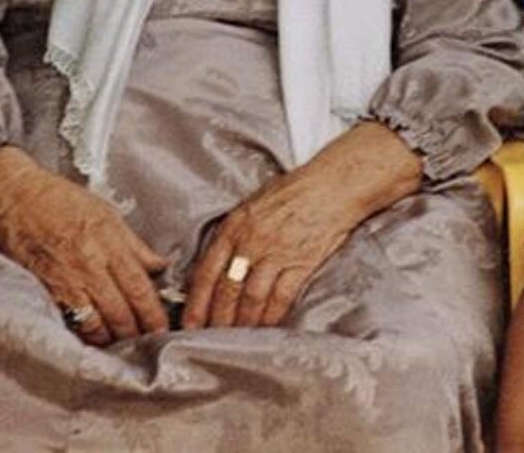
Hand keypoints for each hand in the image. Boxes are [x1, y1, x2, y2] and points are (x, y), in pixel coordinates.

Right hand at [0, 146, 167, 346]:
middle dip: (137, 333)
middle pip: (120, 312)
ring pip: (96, 325)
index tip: (164, 329)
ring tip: (123, 347)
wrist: (13, 200)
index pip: (139, 288)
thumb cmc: (61, 201)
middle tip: (149, 345)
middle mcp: (90, 267)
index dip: (153, 314)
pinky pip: (69, 324)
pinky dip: (84, 336)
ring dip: (112, 340)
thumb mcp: (107, 213)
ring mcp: (66, 283)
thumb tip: (159, 267)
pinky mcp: (44, 294)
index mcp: (110, 243)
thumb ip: (134, 245)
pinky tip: (93, 341)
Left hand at [182, 166, 358, 329]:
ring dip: (242, 323)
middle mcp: (252, 241)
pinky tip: (266, 328)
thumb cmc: (295, 191)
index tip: (189, 324)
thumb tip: (217, 263)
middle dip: (216, 320)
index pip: (206, 271)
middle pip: (226, 291)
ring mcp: (277, 253)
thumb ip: (235, 232)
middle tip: (209, 339)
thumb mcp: (254, 203)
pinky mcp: (301, 263)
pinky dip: (271, 317)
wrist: (334, 185)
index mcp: (236, 224)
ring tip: (236, 339)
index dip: (195, 303)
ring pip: (250, 299)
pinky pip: (280, 298)